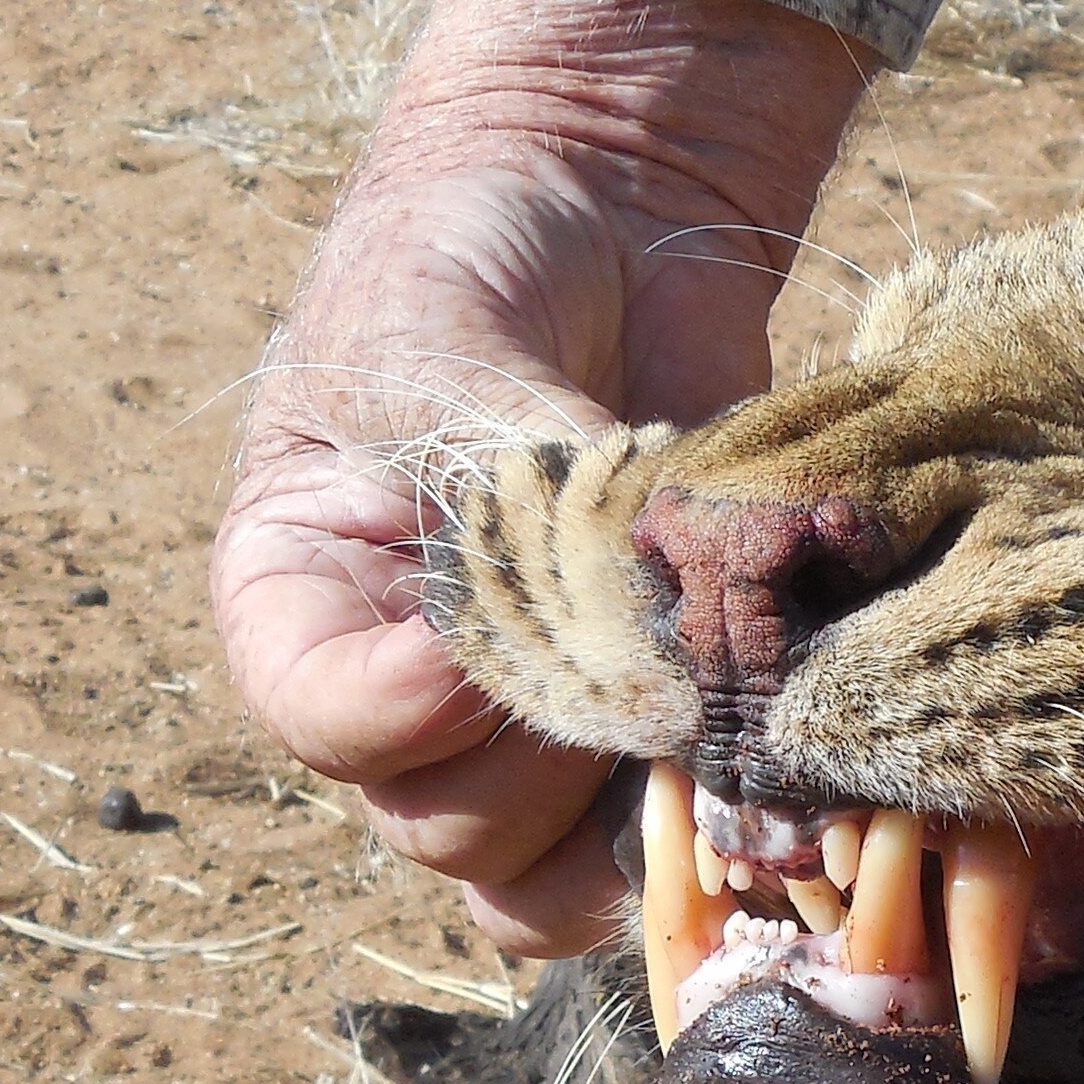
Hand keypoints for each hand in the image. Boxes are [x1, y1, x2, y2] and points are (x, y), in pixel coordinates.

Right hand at [213, 0, 867, 952]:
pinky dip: (721, 815)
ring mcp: (528, 731)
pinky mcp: (651, 730)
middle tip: (645, 652)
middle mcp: (401, 696)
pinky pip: (662, 846)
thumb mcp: (442, 340)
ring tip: (717, 697)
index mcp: (302, 600)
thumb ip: (507, 474)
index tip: (489, 638)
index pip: (321, 718)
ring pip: (548, 876)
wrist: (600, 208)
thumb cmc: (470, 255)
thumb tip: (633, 609)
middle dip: (555, 751)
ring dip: (639, 813)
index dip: (403, 709)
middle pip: (445, 823)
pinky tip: (781, 731)